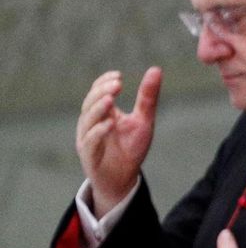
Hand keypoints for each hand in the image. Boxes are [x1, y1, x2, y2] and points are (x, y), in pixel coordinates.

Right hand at [76, 67, 161, 215]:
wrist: (123, 178)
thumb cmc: (131, 148)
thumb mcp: (144, 120)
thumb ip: (147, 98)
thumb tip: (156, 69)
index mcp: (102, 113)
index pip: (97, 92)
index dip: (104, 82)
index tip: (118, 76)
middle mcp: (91, 123)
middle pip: (90, 103)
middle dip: (102, 92)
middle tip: (117, 84)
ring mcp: (87, 138)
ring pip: (87, 120)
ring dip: (98, 108)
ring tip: (111, 99)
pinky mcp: (89, 155)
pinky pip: (90, 141)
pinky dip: (99, 131)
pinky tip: (111, 123)